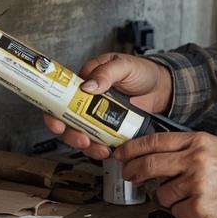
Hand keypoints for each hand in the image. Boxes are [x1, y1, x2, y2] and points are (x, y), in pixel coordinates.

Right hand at [42, 53, 172, 158]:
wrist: (163, 88)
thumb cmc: (141, 71)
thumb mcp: (123, 65)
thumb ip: (106, 73)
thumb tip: (88, 86)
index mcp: (85, 81)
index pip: (60, 96)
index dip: (53, 112)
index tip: (57, 124)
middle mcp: (87, 100)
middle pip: (67, 120)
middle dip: (70, 134)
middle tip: (81, 140)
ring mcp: (97, 116)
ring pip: (81, 134)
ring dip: (86, 145)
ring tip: (98, 149)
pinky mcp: (109, 128)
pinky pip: (99, 141)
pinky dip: (100, 149)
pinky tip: (107, 151)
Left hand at [117, 133, 216, 217]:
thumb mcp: (214, 147)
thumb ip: (187, 148)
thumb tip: (155, 155)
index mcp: (197, 142)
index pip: (155, 141)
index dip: (132, 148)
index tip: (121, 154)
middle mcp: (195, 160)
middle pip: (149, 165)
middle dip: (133, 172)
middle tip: (130, 176)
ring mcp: (196, 184)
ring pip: (161, 193)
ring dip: (168, 197)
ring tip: (187, 196)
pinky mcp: (200, 207)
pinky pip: (176, 212)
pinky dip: (183, 212)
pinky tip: (198, 208)